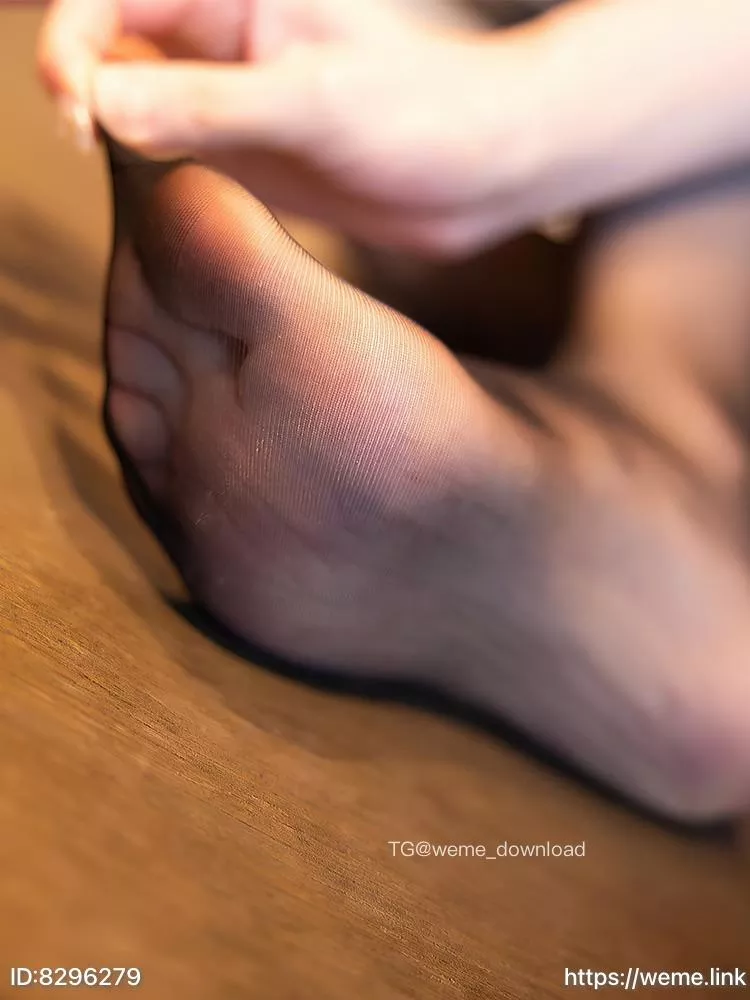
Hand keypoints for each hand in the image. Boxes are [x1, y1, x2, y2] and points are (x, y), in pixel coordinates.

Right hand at [32, 0, 547, 256]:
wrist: (480, 173)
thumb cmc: (426, 116)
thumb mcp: (316, 105)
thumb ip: (209, 105)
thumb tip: (102, 103)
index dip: (75, 39)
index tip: (79, 104)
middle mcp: (220, 32)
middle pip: (107, 34)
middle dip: (73, 73)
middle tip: (79, 132)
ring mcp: (224, 90)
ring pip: (126, 87)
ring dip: (94, 114)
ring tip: (90, 149)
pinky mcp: (236, 144)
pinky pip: (161, 139)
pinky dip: (131, 153)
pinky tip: (121, 169)